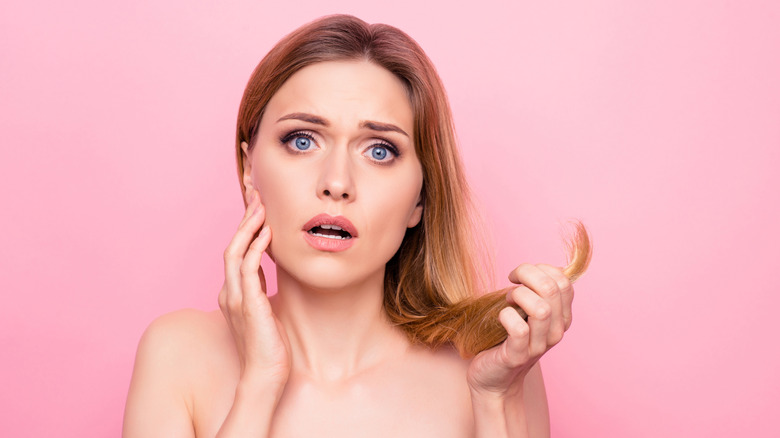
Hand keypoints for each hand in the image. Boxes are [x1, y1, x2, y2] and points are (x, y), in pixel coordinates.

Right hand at [218, 190, 290, 386]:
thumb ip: (262, 289)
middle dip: (245, 218)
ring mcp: (236, 298)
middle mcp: (229, 292)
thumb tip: (270, 269)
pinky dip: (256, 247)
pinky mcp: (248, 305)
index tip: (258, 206)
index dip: (246, 227)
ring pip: (235, 251)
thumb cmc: (269, 346)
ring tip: (262, 205)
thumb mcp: (265, 310)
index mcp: (233, 293)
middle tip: (257, 194)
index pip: (236, 251)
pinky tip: (268, 232)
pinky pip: (248, 268)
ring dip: (249, 226)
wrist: (264, 376)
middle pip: (232, 245)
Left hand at [466, 263, 572, 397]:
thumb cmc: (507, 338)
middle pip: (552, 289)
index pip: (564, 282)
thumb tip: (546, 268)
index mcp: (562, 318)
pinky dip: (506, 315)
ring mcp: (538, 346)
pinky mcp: (517, 356)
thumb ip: (539, 293)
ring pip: (541, 309)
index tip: (521, 275)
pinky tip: (500, 316)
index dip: (540, 269)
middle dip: (527, 275)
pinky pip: (518, 329)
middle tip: (511, 283)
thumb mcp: (527, 313)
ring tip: (507, 300)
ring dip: (519, 295)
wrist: (493, 378)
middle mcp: (556, 332)